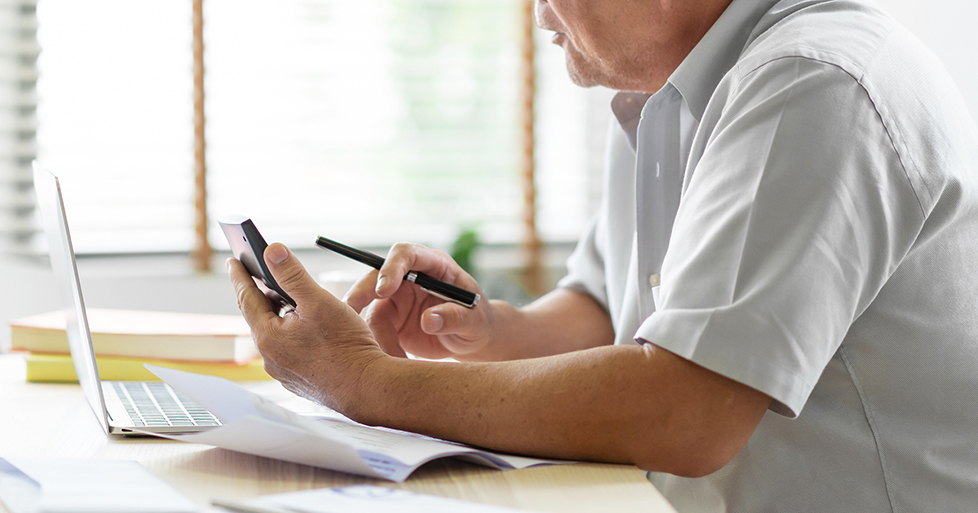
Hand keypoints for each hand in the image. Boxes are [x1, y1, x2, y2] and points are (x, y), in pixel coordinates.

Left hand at [228, 243, 384, 411]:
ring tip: (293, 302)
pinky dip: (294, 335)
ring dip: (281, 317)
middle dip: (263, 295)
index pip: (247, 298)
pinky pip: (289, 351)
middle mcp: (270, 357)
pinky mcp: (299, 380)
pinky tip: (310, 331)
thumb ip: (293, 274)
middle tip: (264, 277)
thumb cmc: (345, 346)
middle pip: (261, 317)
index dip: (240, 276)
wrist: (366, 387)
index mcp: (268, 336)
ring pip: (276, 335)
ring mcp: (284, 371)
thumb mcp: (318, 301)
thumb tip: (272, 251)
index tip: (233, 261)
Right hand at [343, 243, 494, 359]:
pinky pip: (373, 332)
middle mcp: (409, 278)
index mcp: (433, 265)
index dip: (392, 268)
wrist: (471, 341)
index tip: (384, 290)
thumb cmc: (477, 321)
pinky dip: (378, 347)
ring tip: (390, 355)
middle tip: (351, 314)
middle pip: (377, 277)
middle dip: (361, 293)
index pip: (406, 254)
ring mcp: (397, 299)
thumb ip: (455, 317)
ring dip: (372, 332)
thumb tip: (429, 320)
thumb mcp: (474, 320)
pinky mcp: (389, 321)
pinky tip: (391, 361)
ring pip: (370, 309)